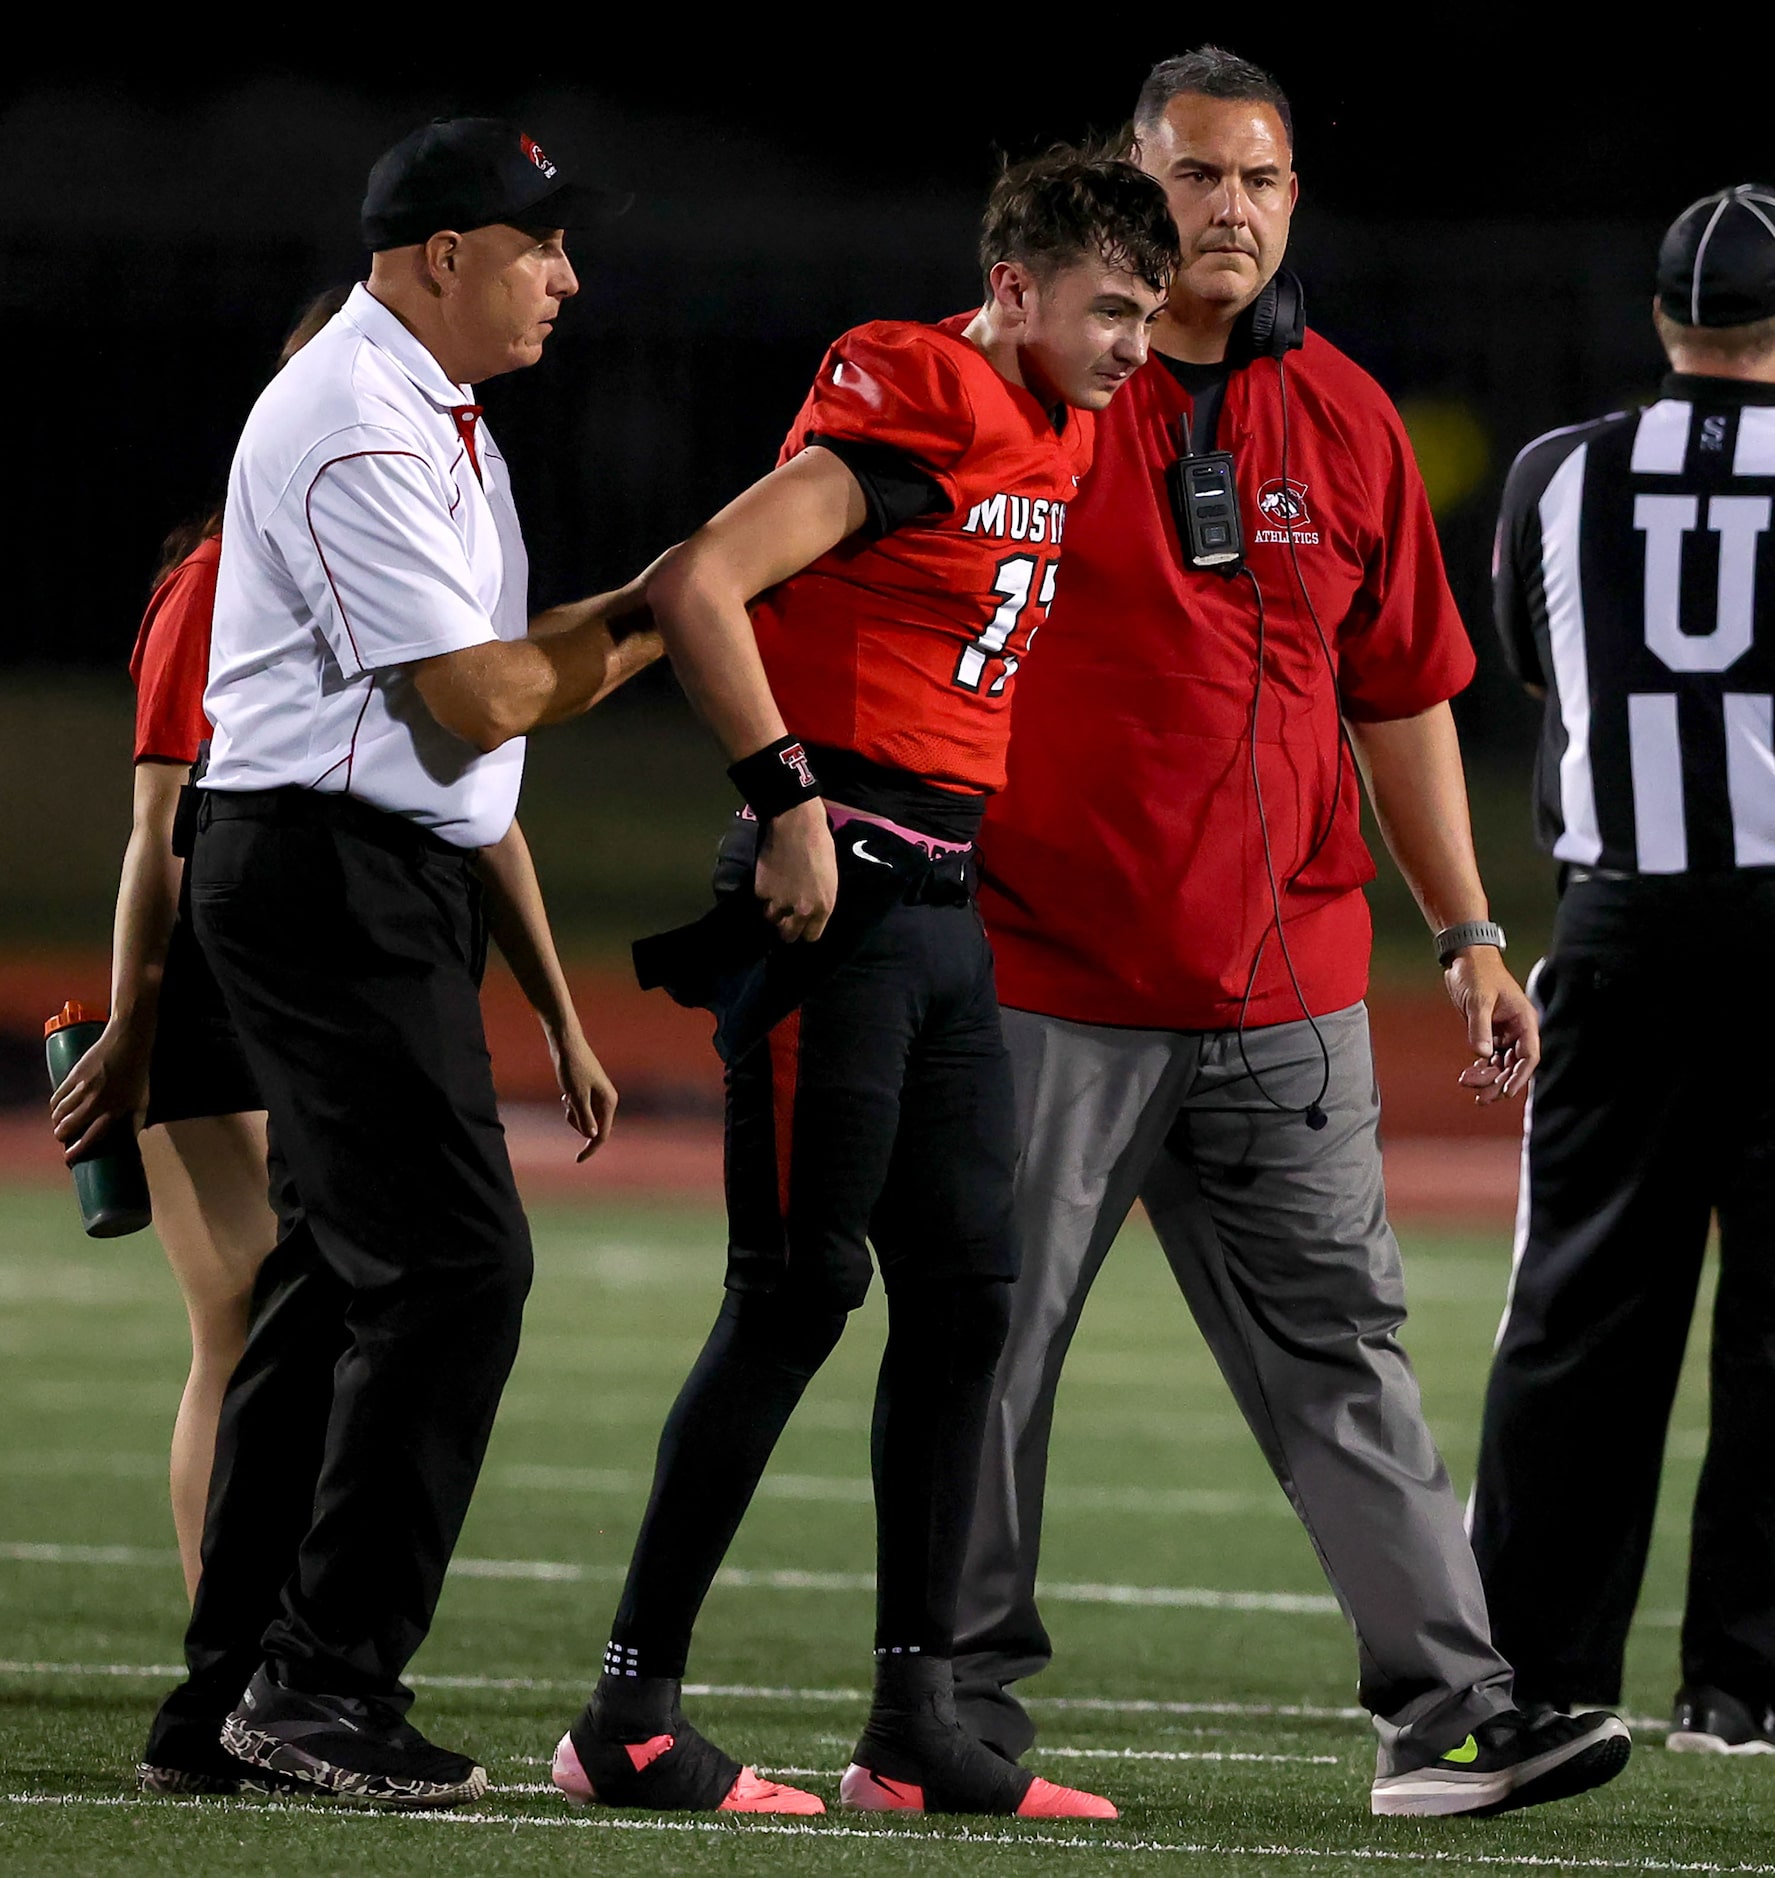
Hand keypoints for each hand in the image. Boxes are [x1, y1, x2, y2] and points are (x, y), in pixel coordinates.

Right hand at [50, 1017, 152, 1162]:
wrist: (127, 1042)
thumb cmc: (137, 1073)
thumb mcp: (142, 1100)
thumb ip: (135, 1121)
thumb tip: (132, 1140)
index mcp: (115, 1110)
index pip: (91, 1137)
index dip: (77, 1150)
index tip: (70, 1158)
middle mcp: (96, 1102)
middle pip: (68, 1127)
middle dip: (62, 1136)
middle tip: (63, 1138)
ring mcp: (83, 1089)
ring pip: (59, 1114)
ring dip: (57, 1122)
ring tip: (60, 1124)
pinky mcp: (73, 1076)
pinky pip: (56, 1098)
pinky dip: (54, 1106)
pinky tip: (57, 1109)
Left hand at [548, 1023, 617, 1162]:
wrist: (567, 1044)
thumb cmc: (572, 1069)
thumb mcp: (576, 1097)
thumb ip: (585, 1118)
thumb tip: (593, 1135)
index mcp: (609, 1102)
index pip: (602, 1134)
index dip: (590, 1148)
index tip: (577, 1160)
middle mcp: (607, 1100)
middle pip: (592, 1126)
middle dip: (577, 1122)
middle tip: (568, 1104)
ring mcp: (597, 1095)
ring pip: (584, 1117)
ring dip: (572, 1113)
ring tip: (567, 1095)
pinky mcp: (588, 1090)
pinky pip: (579, 1107)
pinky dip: (571, 1105)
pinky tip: (566, 1091)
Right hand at [755, 799, 837, 942]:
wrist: (797, 826)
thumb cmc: (820, 846)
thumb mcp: (830, 879)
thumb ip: (819, 901)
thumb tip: (810, 912)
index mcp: (823, 907)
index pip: (811, 936)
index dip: (805, 929)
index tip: (801, 924)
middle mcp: (801, 911)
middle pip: (788, 935)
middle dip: (786, 928)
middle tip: (784, 917)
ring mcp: (779, 903)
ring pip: (771, 918)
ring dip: (773, 909)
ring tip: (776, 893)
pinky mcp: (761, 891)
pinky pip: (761, 899)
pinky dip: (763, 891)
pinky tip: (769, 877)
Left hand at [1445, 947, 1539, 1104]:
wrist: (1464, 958)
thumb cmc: (1477, 973)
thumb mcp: (1478, 999)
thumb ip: (1480, 1027)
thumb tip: (1482, 1054)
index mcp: (1524, 1021)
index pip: (1529, 1055)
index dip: (1519, 1076)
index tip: (1505, 1091)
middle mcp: (1517, 1029)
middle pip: (1514, 1065)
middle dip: (1498, 1082)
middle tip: (1481, 1097)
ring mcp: (1503, 1032)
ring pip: (1501, 1064)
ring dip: (1488, 1078)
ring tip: (1469, 1086)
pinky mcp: (1489, 1032)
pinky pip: (1489, 1057)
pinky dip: (1480, 1068)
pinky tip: (1468, 1077)